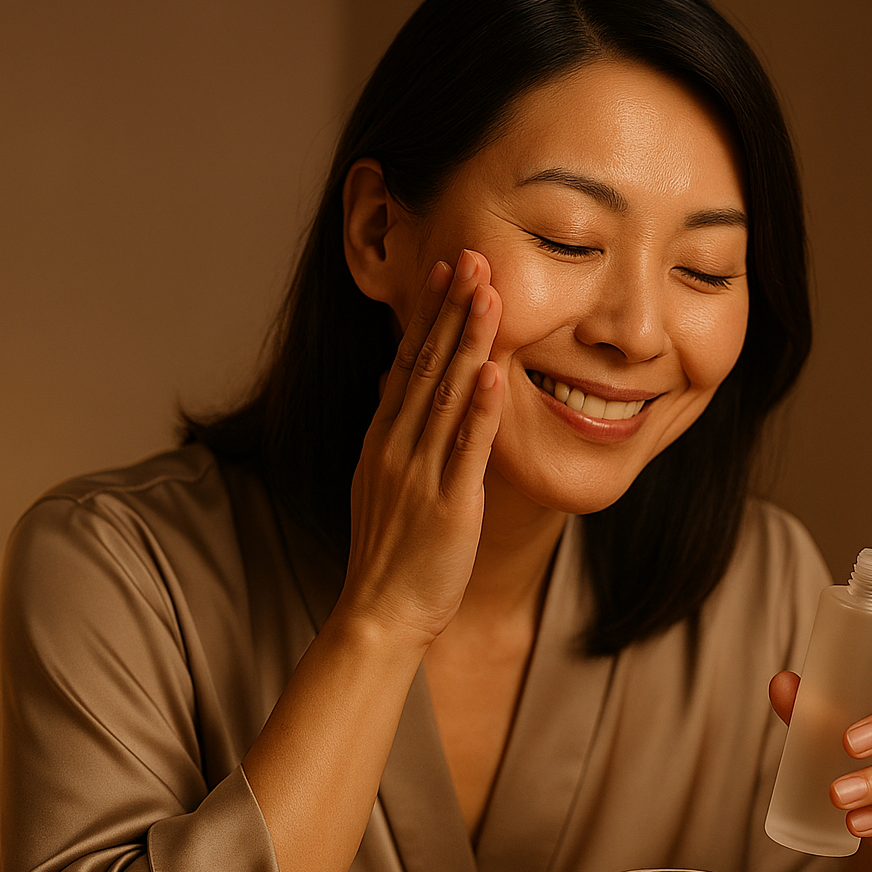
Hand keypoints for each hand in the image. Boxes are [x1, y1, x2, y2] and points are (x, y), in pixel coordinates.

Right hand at [335, 249, 504, 651]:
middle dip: (450, 309)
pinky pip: (465, 448)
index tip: (446, 271)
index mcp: (381, 440)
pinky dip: (479, 408)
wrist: (378, 614)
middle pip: (424, 364)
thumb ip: (391, 435)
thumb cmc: (389, 555)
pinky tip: (493, 370)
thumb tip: (393, 388)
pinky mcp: (448, 505)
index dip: (428, 314)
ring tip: (489, 293)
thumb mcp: (379, 483)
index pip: (405, 361)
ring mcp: (419, 474)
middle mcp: (395, 447)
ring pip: (445, 395)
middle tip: (472, 256)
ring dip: (468, 341)